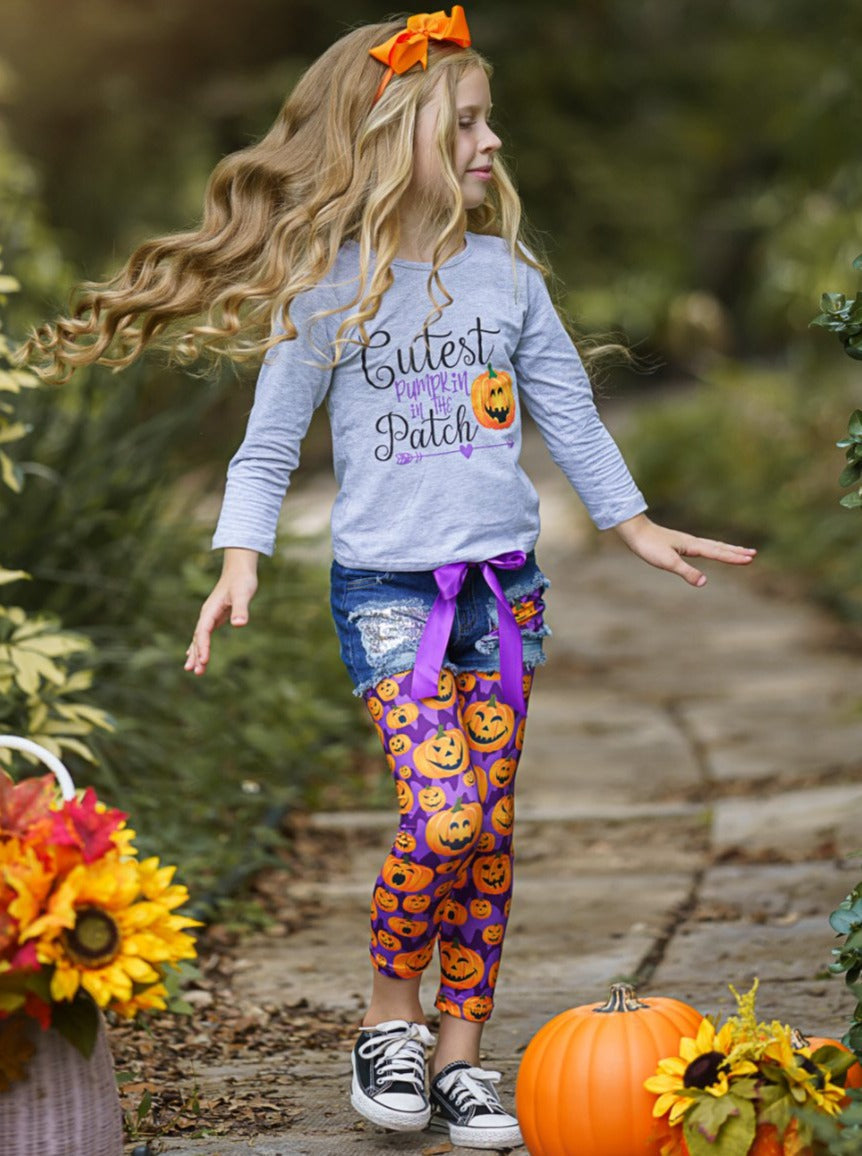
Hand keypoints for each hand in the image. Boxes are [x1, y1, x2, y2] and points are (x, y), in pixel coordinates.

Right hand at [184, 548, 259, 675]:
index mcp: (210, 610)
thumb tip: (240, 624)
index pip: (203, 631)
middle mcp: (206, 614)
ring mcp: (209, 616)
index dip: (203, 646)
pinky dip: (199, 646)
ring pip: (198, 638)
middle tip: (197, 672)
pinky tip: (196, 656)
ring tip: (192, 670)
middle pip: (197, 637)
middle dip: (197, 654)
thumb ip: (241, 609)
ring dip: (196, 653)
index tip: (205, 660)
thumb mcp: (243, 594)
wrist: (239, 570)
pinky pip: (204, 635)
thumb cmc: (242, 581)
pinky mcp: (214, 617)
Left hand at [613, 513, 755, 586]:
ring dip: (727, 549)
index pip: (718, 553)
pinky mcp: (679, 543)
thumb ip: (686, 572)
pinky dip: (713, 548)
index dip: (734, 557)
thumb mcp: (668, 562)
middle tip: (754, 554)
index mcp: (693, 546)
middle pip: (719, 547)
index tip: (750, 559)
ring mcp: (686, 541)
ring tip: (739, 551)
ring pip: (712, 545)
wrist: (635, 531)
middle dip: (736, 552)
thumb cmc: (649, 546)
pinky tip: (709, 549)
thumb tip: (704, 583)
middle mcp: (693, 542)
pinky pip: (703, 546)